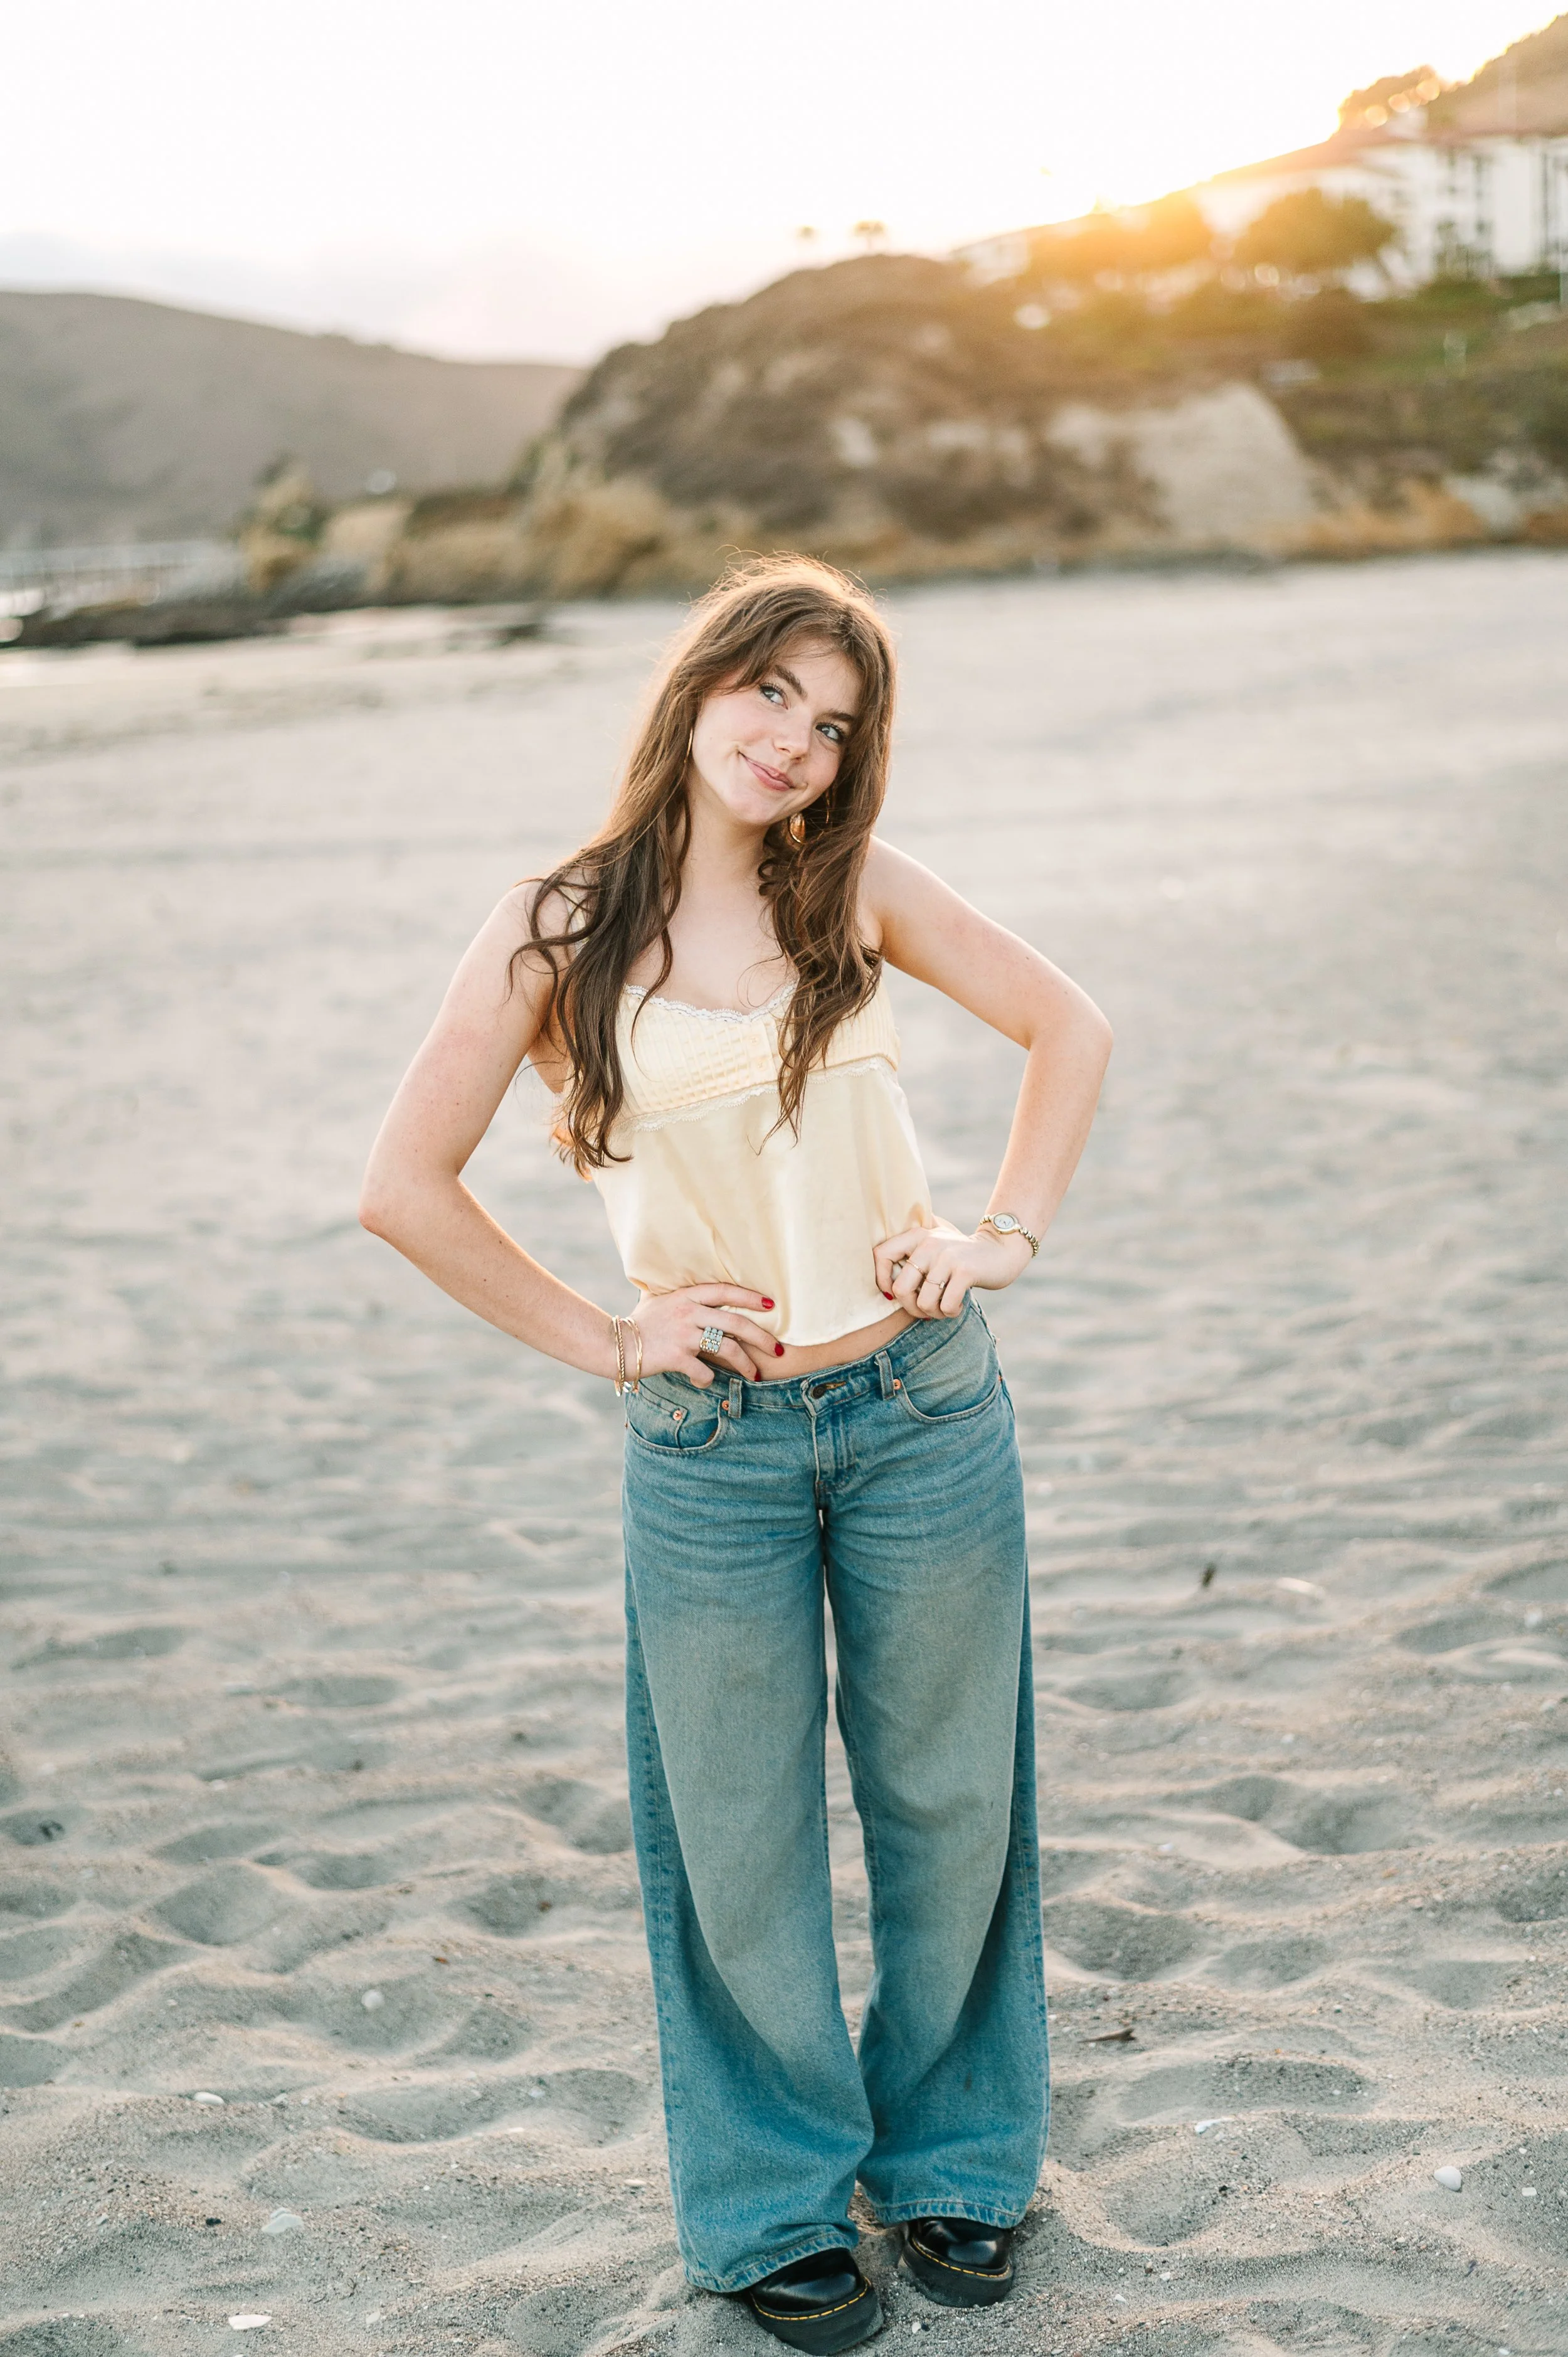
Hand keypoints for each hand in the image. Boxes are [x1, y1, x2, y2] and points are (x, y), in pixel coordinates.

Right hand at [627, 1284, 781, 1384]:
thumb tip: (702, 1294)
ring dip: (746, 1365)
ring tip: (756, 1375)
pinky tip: (706, 1381)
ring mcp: (683, 1335)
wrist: (615, 1344)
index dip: (750, 1297)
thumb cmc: (640, 1322)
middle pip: (736, 1323)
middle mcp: (688, 1312)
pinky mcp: (677, 1357)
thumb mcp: (659, 1299)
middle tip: (779, 1350)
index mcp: (687, 1296)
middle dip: (762, 1338)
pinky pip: (704, 1371)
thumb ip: (682, 1296)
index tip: (771, 1305)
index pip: (726, 1291)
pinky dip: (709, 1380)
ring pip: (727, 1349)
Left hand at [874, 1218, 1032, 1319]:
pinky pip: (945, 1305)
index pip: (880, 1254)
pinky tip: (956, 1306)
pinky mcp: (965, 1271)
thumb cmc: (959, 1258)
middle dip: (911, 1308)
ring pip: (923, 1302)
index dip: (881, 1279)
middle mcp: (929, 1243)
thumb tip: (886, 1292)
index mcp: (916, 1236)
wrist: (1000, 1250)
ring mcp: (947, 1257)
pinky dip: (950, 1312)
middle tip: (925, 1309)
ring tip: (943, 1308)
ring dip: (933, 1313)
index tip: (894, 1293)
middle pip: (900, 1289)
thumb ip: (910, 1260)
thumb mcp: (933, 1249)